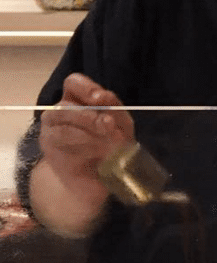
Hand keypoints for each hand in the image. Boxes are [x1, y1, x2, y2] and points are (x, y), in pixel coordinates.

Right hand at [33, 73, 134, 235]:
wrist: (96, 180)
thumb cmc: (109, 149)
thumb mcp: (121, 130)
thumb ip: (117, 117)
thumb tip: (109, 116)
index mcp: (79, 100)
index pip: (74, 83)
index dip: (87, 88)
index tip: (101, 99)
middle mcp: (61, 109)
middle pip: (68, 103)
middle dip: (92, 115)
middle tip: (109, 126)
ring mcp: (51, 126)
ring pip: (61, 117)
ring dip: (87, 130)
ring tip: (107, 145)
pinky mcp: (48, 144)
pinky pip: (59, 137)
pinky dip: (81, 143)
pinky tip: (96, 152)